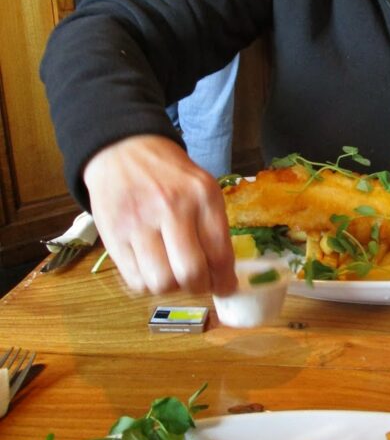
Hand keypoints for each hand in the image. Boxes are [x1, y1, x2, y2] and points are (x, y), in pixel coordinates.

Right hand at [83, 135, 236, 295]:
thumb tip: (222, 277)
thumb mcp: (202, 189)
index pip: (219, 253)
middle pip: (190, 273)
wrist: (123, 151)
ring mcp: (139, 222)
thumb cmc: (170, 176)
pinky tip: (152, 268)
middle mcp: (171, 207)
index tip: (225, 288)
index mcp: (202, 196)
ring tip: (173, 274)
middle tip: (198, 284)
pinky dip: (147, 284)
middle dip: (199, 287)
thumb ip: (214, 228)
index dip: (224, 280)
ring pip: (161, 282)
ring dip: (171, 288)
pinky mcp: (113, 236)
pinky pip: (135, 281)